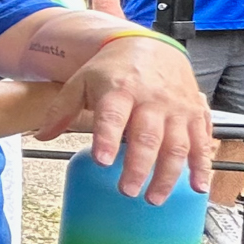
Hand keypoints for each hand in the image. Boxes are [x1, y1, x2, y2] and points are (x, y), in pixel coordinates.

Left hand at [34, 34, 211, 202]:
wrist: (149, 45)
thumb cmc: (112, 69)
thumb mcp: (80, 81)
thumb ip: (61, 110)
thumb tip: (41, 136)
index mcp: (119, 89)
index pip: (112, 115)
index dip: (107, 138)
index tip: (102, 161)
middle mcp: (152, 99)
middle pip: (147, 136)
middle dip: (138, 166)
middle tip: (127, 191)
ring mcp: (177, 107)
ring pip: (177, 144)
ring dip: (168, 174)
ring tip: (154, 198)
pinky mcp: (195, 114)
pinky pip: (202, 142)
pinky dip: (202, 166)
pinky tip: (198, 186)